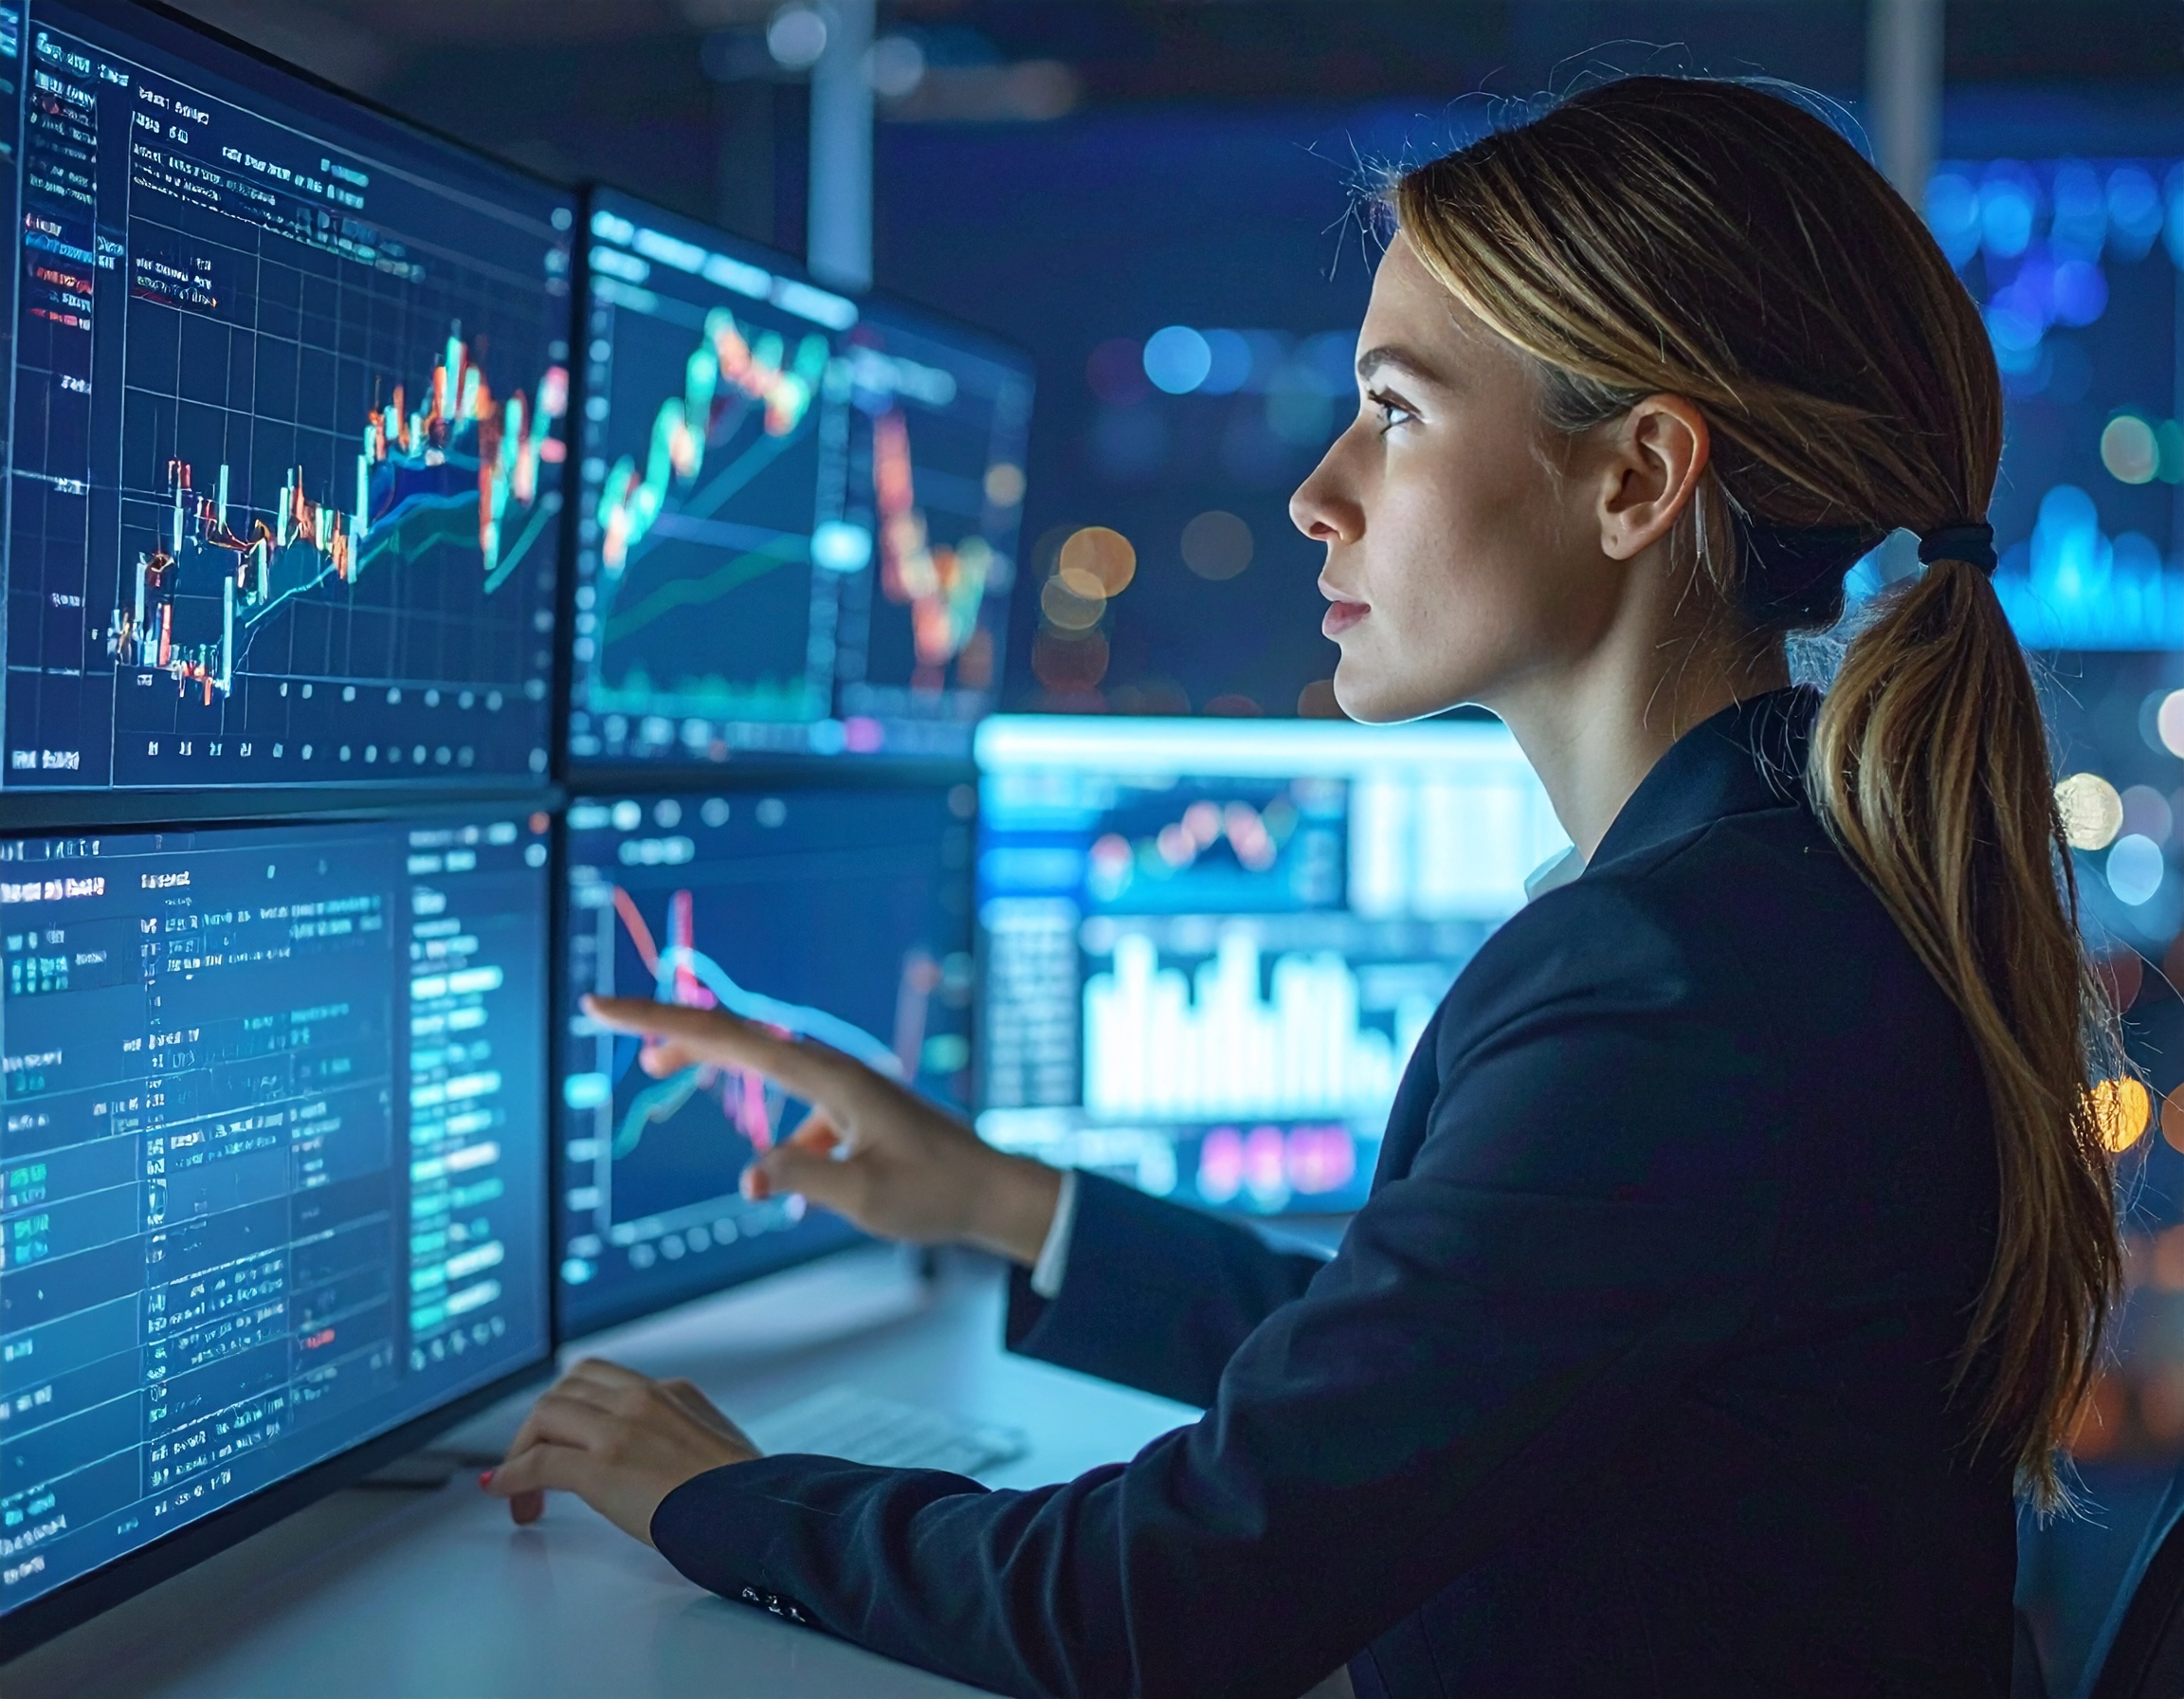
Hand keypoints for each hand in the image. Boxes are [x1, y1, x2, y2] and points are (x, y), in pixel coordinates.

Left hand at [481, 1358, 758, 1542]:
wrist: (759, 1510)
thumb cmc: (749, 1493)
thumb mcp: (719, 1444)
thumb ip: (685, 1436)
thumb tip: (664, 1459)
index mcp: (672, 1391)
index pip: (602, 1379)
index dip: (571, 1406)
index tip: (559, 1432)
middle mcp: (642, 1398)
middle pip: (565, 1388)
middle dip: (541, 1424)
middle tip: (533, 1461)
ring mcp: (620, 1427)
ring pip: (545, 1415)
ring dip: (521, 1449)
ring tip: (518, 1487)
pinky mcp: (602, 1465)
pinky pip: (538, 1461)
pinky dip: (512, 1475)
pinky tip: (504, 1492)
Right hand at [581, 995, 1062, 1264]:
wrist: (992, 1191)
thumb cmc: (934, 1193)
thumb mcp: (862, 1197)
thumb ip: (802, 1178)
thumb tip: (752, 1173)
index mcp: (827, 1075)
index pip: (728, 1037)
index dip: (660, 1021)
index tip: (602, 1007)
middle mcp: (830, 1066)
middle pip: (734, 1033)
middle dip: (668, 1024)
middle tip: (604, 1018)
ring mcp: (840, 1082)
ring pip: (757, 1062)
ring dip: (705, 1061)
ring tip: (654, 1071)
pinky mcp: (848, 1105)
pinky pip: (790, 1106)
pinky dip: (766, 1129)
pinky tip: (771, 1177)